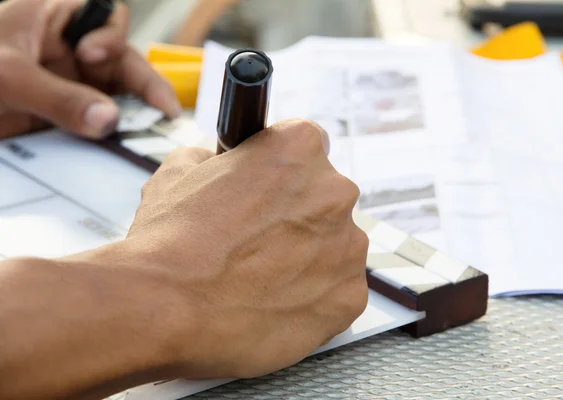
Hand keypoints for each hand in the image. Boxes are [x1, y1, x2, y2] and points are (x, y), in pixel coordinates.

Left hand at [0, 0, 179, 139]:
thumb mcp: (7, 76)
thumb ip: (58, 96)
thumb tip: (108, 121)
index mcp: (57, 20)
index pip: (107, 19)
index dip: (112, 38)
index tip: (93, 58)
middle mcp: (72, 52)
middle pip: (124, 65)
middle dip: (142, 90)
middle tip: (160, 117)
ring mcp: (72, 86)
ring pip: (119, 99)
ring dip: (133, 119)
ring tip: (146, 140)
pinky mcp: (68, 118)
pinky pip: (100, 126)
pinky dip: (114, 140)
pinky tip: (122, 151)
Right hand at [126, 120, 367, 379]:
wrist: (165, 308)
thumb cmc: (170, 240)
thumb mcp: (180, 170)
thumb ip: (215, 157)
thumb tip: (216, 162)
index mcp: (300, 148)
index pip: (308, 146)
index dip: (284, 169)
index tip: (271, 188)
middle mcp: (335, 191)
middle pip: (325, 198)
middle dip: (297, 215)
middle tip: (258, 240)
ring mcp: (348, 246)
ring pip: (335, 245)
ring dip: (308, 256)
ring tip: (262, 277)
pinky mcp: (348, 297)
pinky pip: (338, 290)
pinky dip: (315, 297)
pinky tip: (276, 302)